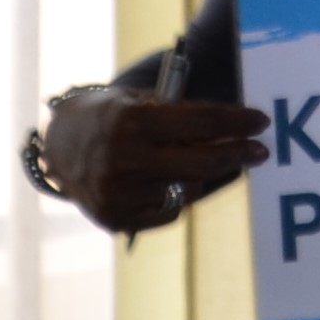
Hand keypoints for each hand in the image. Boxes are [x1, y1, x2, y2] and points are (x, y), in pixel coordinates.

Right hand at [40, 88, 269, 234]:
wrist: (57, 146)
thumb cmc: (110, 116)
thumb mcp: (139, 101)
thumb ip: (179, 116)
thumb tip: (233, 129)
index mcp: (131, 122)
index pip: (200, 123)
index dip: (236, 122)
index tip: (261, 122)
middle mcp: (123, 160)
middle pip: (202, 162)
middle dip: (237, 154)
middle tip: (261, 150)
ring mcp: (118, 194)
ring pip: (189, 189)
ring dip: (210, 175)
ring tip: (219, 162)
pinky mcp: (115, 219)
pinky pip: (170, 211)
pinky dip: (181, 195)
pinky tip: (182, 182)